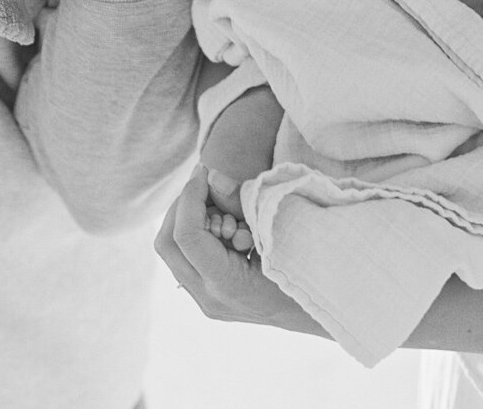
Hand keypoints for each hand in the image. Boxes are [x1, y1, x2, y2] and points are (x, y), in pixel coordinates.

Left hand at [156, 166, 321, 332]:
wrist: (315, 310)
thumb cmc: (304, 264)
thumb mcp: (279, 229)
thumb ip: (242, 203)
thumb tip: (210, 177)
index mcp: (227, 285)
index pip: (187, 237)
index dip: (190, 198)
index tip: (204, 171)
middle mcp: (208, 298)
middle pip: (167, 243)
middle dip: (182, 204)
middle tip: (207, 182)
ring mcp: (205, 300)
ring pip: (172, 250)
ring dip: (188, 217)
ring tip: (219, 204)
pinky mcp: (206, 294)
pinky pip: (185, 257)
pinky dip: (196, 231)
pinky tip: (222, 222)